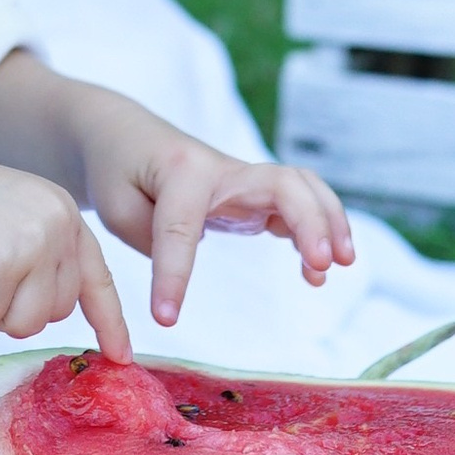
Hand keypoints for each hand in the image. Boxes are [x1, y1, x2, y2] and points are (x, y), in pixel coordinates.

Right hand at [0, 148, 132, 362]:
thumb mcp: (9, 218)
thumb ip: (40, 254)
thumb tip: (55, 310)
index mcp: (63, 212)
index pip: (96, 277)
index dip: (108, 320)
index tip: (120, 355)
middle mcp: (57, 226)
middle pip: (54, 312)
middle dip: (10, 306)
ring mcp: (31, 246)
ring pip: (22, 324)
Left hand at [82, 104, 354, 327]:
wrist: (126, 136)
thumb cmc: (118, 171)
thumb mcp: (114, 205)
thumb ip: (150, 237)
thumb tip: (188, 262)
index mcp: (179, 171)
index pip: (183, 226)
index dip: (175, 275)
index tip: (165, 318)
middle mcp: (221, 170)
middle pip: (281, 184)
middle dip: (309, 222)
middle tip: (322, 265)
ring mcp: (243, 180)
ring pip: (302, 188)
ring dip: (329, 222)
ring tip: (341, 265)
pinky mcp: (254, 196)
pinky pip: (298, 206)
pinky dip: (318, 233)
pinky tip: (317, 274)